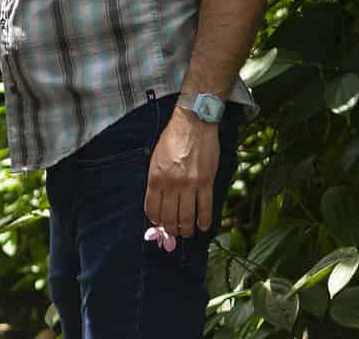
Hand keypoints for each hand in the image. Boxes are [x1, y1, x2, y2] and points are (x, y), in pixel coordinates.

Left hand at [145, 107, 220, 238]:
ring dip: (187, 229)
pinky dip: (205, 220)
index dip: (155, 220)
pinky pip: (205, 207)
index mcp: (155, 178)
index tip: (159, 225)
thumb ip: (156, 179)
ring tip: (188, 233)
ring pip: (187, 216)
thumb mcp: (155, 158)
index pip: (152, 208)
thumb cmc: (173, 139)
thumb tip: (158, 200)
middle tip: (174, 234)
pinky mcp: (206, 182)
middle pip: (169, 216)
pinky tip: (203, 226)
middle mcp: (171, 184)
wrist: (193, 123)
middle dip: (171, 229)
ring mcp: (189, 184)